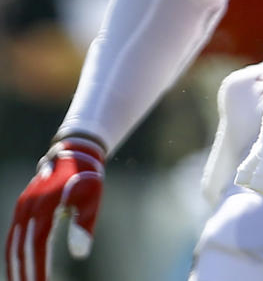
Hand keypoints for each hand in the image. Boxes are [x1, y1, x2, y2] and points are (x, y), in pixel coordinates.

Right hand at [6, 136, 105, 280]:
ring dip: (14, 267)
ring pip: (12, 244)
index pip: (36, 246)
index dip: (37, 269)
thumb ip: (83, 225)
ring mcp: (22, 207)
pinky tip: (17, 269)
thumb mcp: (92, 197)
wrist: (75, 152)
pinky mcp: (22, 207)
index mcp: (44, 206)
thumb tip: (80, 255)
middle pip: (19, 249)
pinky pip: (14, 236)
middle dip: (22, 274)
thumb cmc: (87, 177)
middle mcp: (28, 207)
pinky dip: (13, 254)